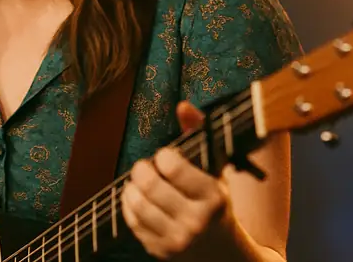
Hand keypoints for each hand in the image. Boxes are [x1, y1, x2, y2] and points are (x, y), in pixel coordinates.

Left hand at [120, 101, 233, 259]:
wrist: (224, 255)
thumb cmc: (215, 203)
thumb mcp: (215, 171)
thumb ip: (199, 134)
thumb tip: (182, 106)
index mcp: (213, 197)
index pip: (174, 167)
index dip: (162, 156)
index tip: (164, 156)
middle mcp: (196, 220)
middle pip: (150, 185)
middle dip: (141, 169)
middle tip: (144, 167)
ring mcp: (177, 240)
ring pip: (137, 205)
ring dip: (131, 187)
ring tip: (137, 182)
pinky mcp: (160, 252)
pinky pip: (132, 223)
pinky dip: (128, 205)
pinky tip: (135, 199)